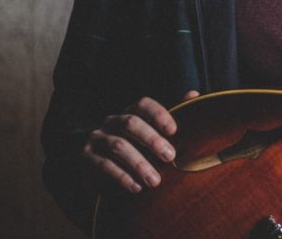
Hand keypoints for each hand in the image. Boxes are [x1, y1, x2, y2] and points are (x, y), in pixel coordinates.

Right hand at [82, 91, 199, 192]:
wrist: (97, 168)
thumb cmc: (134, 147)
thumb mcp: (151, 132)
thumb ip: (170, 115)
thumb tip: (194, 94)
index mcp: (129, 112)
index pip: (142, 104)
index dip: (158, 114)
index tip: (174, 130)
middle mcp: (111, 121)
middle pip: (131, 123)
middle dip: (152, 140)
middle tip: (170, 157)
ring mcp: (97, 138)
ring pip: (118, 146)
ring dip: (139, 163)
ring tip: (155, 180)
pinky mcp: (87, 157)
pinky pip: (104, 165)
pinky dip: (122, 176)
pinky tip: (136, 187)